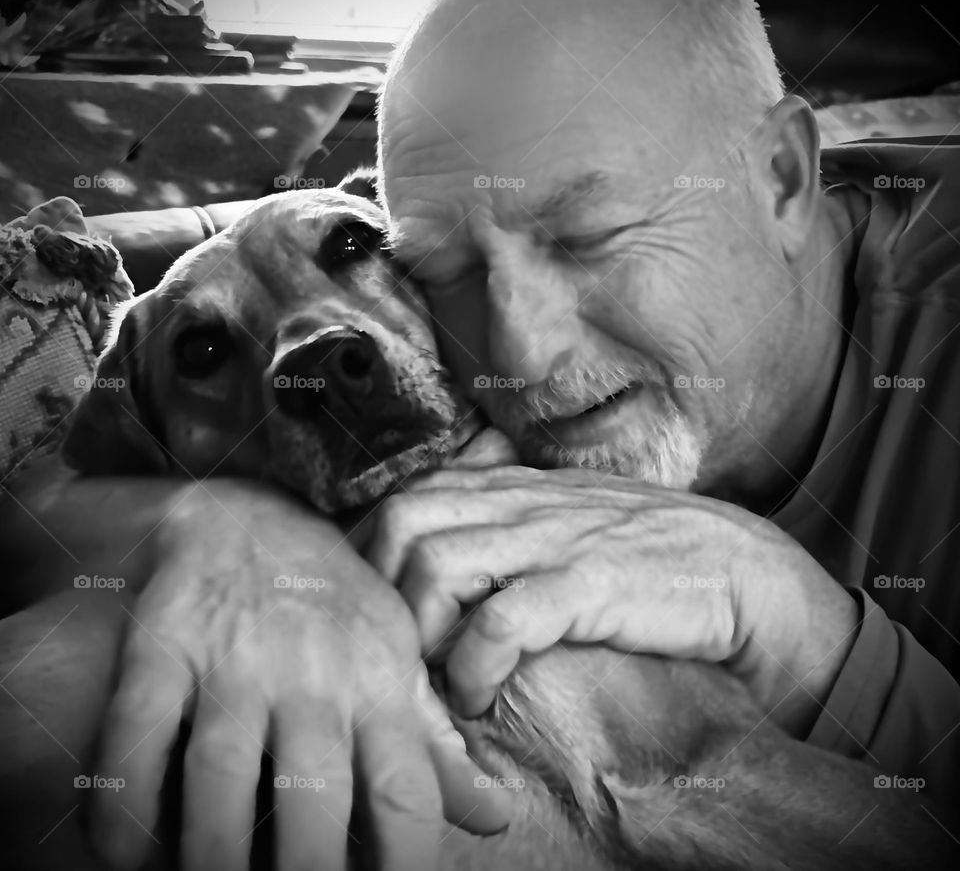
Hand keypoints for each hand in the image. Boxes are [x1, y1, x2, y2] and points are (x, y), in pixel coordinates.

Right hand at [90, 481, 512, 870]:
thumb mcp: (396, 658)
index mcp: (378, 682)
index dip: (403, 865)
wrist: (248, 516)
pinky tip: (127, 853)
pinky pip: (137, 740)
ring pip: (221, 778)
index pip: (407, 793)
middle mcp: (312, 674)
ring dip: (213, 854)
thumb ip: (435, 743)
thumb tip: (494, 816)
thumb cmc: (334, 604)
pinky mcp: (164, 646)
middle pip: (314, 801)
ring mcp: (234, 659)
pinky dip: (125, 809)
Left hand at [367, 466, 858, 734]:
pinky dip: (473, 666)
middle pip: (403, 520)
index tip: (380, 614)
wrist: (749, 574)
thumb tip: (443, 559)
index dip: (374, 554)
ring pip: (437, 565)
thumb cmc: (653, 558)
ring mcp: (557, 537)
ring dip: (420, 635)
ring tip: (438, 680)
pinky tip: (481, 696)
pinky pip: (501, 620)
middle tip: (399, 652)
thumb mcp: (570, 524)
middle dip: (382, 592)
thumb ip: (511, 524)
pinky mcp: (592, 582)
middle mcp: (525, 502)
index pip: (409, 496)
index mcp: (515, 486)